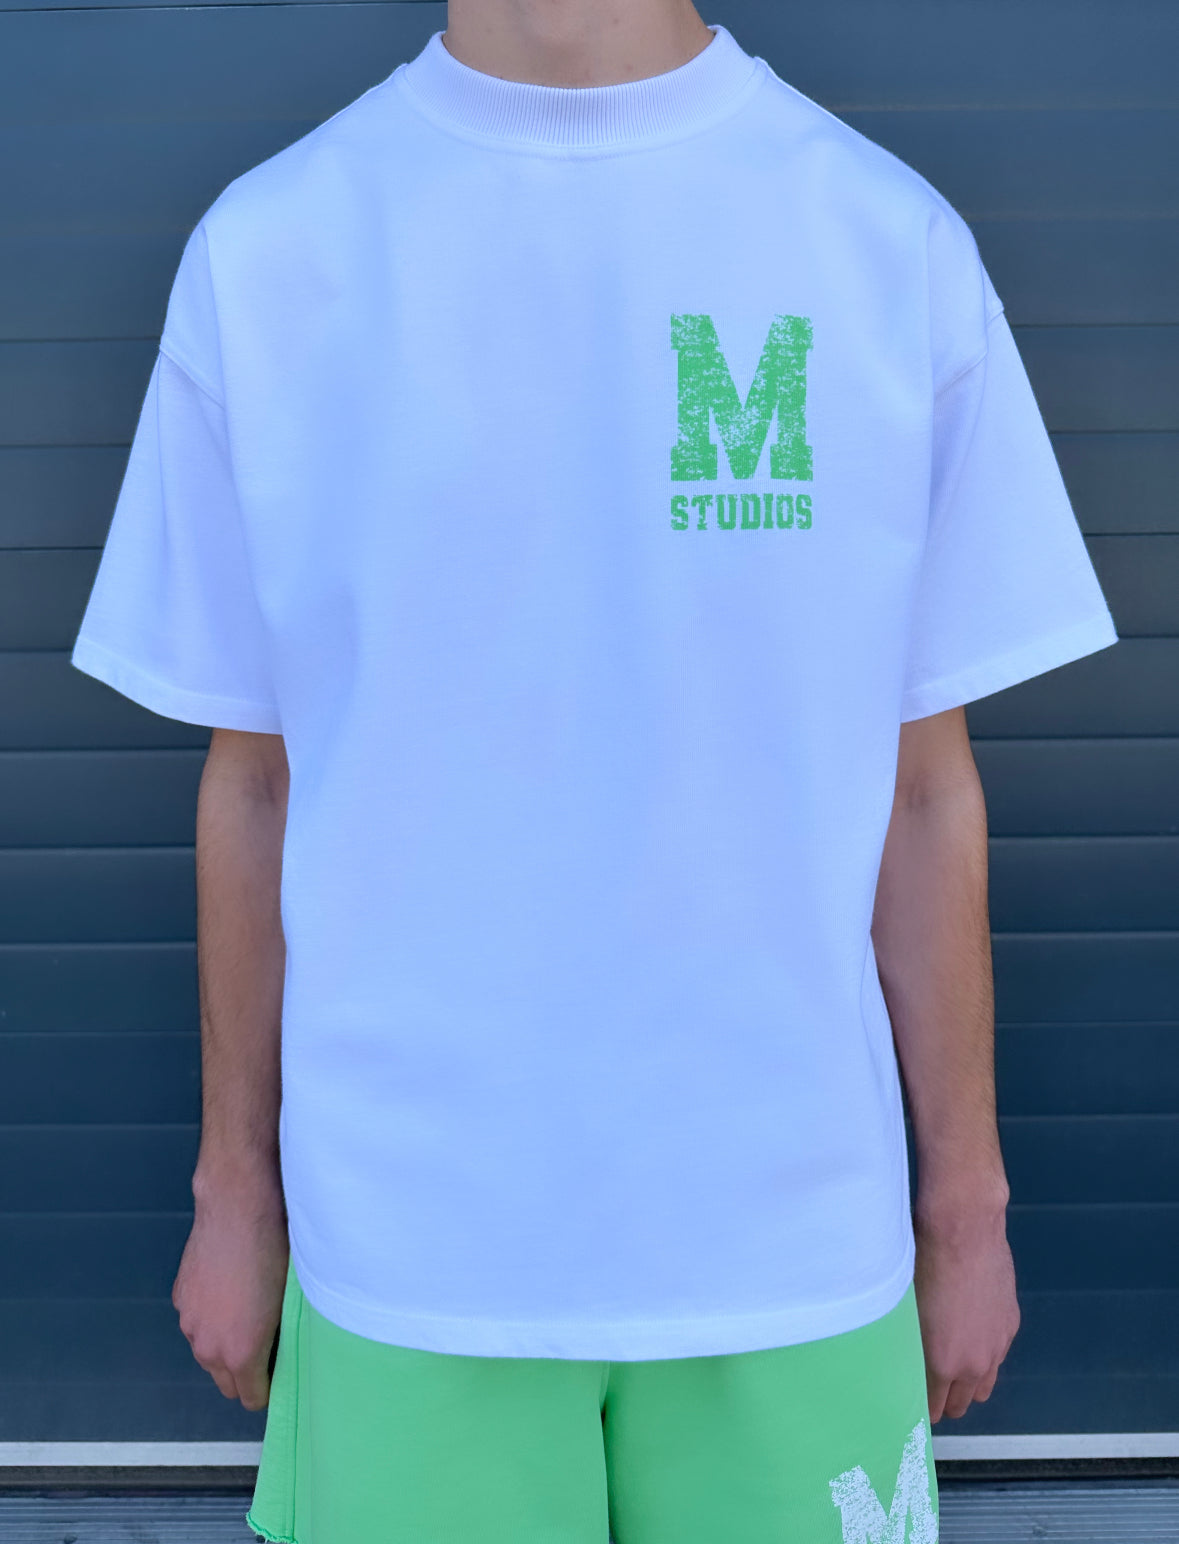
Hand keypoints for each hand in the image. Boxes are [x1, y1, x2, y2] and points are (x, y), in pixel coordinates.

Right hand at [172, 1169, 288, 1410]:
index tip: (280, 1372)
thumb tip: (281, 1352)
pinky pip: (197, 1322)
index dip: (268, 1388)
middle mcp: (208, 1347)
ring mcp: (189, 1323)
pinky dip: (210, 1317)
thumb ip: (279, 1339)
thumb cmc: (276, 1252)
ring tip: (248, 1312)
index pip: (251, 1399)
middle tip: (269, 1346)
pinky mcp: (180, 1299)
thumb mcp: (287, 1304)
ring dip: (225, 1344)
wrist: (239, 1209)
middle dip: (245, 1374)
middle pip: (225, 1383)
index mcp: (240, 1354)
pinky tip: (228, 1289)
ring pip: (208, 1352)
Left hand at [913, 1199, 1019, 1422]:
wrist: (963, 1229)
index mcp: (944, 1362)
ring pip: (984, 1384)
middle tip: (927, 1385)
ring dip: (967, 1382)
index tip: (909, 1401)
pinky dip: (983, 1354)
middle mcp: (975, 1362)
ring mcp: (998, 1344)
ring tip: (949, 1365)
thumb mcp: (906, 1310)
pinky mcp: (1010, 1324)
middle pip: (961, 1403)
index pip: (933, 1407)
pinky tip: (968, 1333)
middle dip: (944, 1399)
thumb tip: (904, 1361)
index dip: (920, 1407)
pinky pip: (997, 1355)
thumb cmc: (922, 1263)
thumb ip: (910, 1346)